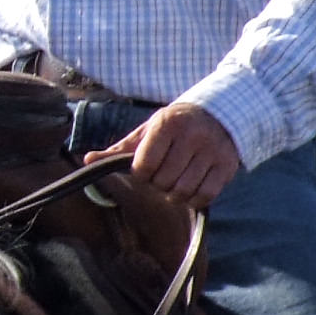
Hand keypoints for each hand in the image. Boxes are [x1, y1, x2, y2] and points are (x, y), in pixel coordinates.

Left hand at [121, 101, 242, 212]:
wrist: (219, 115)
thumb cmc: (174, 127)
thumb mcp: (147, 130)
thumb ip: (120, 149)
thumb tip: (88, 159)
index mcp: (167, 124)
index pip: (144, 165)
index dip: (141, 174)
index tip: (146, 168)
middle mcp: (192, 135)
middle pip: (163, 181)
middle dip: (158, 184)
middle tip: (162, 175)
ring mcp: (212, 151)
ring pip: (183, 191)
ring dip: (174, 194)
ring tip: (175, 182)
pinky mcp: (227, 165)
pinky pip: (206, 196)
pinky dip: (194, 199)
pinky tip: (191, 189)